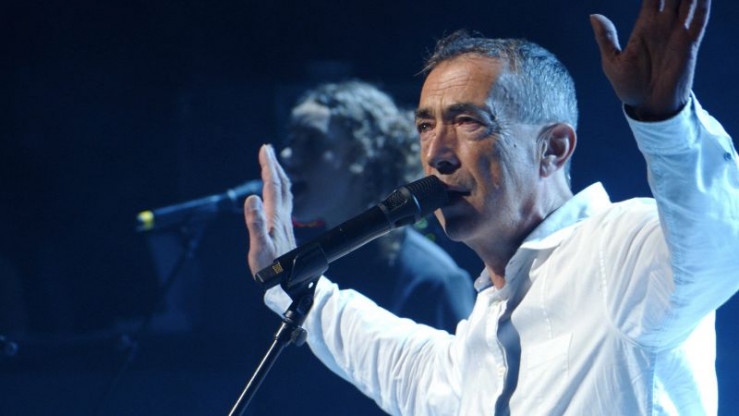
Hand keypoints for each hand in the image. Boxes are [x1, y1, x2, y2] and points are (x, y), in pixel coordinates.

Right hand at [244, 144, 296, 276]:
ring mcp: (285, 223)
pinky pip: (283, 203)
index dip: (268, 166)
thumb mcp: (259, 247)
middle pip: (281, 185)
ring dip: (278, 177)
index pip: (272, 185)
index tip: (265, 149)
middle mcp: (282, 217)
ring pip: (284, 194)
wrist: (290, 284)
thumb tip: (251, 198)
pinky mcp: (284, 230)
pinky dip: (278, 191)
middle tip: (267, 149)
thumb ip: (255, 223)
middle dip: (274, 166)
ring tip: (271, 166)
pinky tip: (274, 196)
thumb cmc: (273, 269)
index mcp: (275, 217)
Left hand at [590, 0, 710, 119]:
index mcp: (644, 27)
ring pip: (687, 3)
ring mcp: (677, 34)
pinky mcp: (689, 45)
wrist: (648, 107)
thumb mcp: (612, 62)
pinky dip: (702, 6)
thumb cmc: (629, 86)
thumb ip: (605, 38)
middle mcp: (663, 26)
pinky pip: (698, 21)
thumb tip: (593, 15)